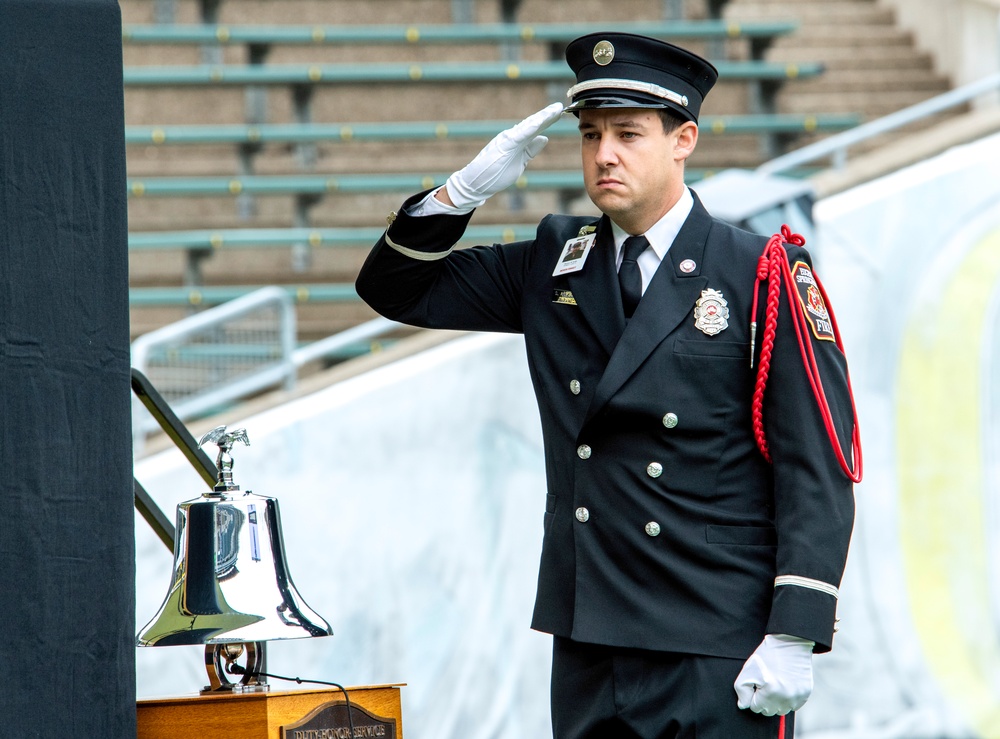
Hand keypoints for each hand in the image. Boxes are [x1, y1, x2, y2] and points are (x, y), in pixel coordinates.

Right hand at [443, 102, 564, 208]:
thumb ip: (531, 150)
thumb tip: (543, 138)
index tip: (559, 112)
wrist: (476, 183)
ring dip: (541, 118)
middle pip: (533, 124)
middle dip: (547, 115)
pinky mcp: (503, 145)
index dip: (548, 121)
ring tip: (554, 110)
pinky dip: (529, 128)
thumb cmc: (495, 174)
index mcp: (517, 141)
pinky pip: (519, 135)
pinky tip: (539, 122)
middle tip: (559, 106)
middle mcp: (512, 136)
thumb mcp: (520, 162)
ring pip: (528, 126)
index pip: (535, 129)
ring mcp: (508, 139)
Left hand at [734, 634, 813, 715]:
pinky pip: (793, 706)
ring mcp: (797, 696)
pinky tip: (785, 686)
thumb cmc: (767, 656)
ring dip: (776, 701)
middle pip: (768, 711)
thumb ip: (742, 690)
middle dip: (764, 700)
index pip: (755, 707)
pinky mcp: (805, 694)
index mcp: (770, 691)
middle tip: (766, 683)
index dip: (754, 695)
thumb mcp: (748, 670)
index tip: (757, 684)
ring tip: (776, 684)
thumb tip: (743, 705)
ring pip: (781, 710)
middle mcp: (785, 697)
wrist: (789, 644)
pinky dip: (788, 699)